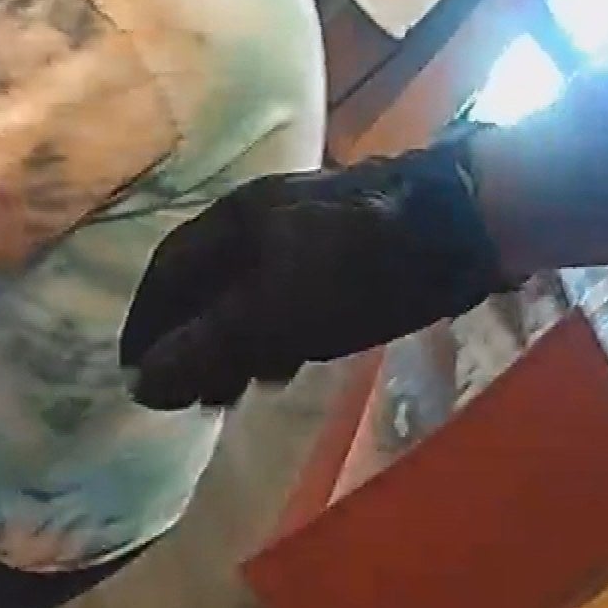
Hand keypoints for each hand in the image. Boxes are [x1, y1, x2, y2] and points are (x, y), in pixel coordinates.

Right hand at [120, 140, 514, 410]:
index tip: (136, 376)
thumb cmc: (362, 270)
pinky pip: (288, 288)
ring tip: (239, 388)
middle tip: (192, 396)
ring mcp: (307, 222)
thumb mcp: (275, 316)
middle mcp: (259, 212)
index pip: (165, 273)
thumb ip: (206, 350)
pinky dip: (274, 327)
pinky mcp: (349, 239)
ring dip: (234, 339)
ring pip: (248, 287)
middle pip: (205, 281)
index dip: (146, 327)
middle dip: (192, 340)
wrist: (471, 223)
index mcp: (231, 218)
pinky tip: (291, 357)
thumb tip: (141, 385)